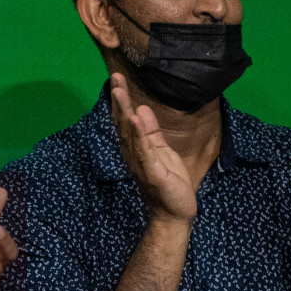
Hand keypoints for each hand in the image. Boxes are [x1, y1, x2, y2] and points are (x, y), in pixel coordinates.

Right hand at [109, 73, 196, 223]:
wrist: (175, 213)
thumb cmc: (169, 184)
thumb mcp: (162, 151)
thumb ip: (151, 132)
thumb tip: (141, 110)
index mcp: (135, 149)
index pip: (125, 120)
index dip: (121, 100)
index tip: (118, 79)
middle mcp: (132, 155)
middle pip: (123, 123)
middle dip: (119, 100)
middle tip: (115, 77)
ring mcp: (140, 164)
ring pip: (129, 134)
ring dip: (124, 111)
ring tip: (119, 92)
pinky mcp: (152, 172)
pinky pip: (144, 150)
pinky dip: (139, 134)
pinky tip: (135, 118)